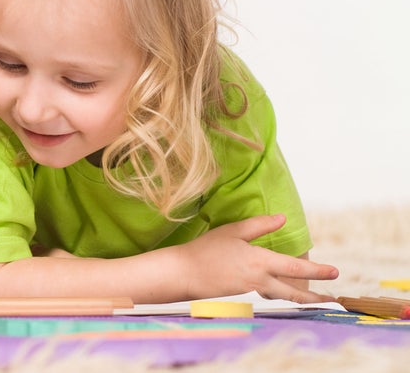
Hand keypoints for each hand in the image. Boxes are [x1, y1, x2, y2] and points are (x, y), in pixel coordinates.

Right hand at [176, 214, 337, 302]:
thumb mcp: (233, 231)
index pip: (295, 267)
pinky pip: (267, 296)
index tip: (335, 272)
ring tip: (315, 300)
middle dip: (316, 297)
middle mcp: (259, 280)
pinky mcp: (242, 297)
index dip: (317, 270)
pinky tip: (282, 294)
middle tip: (333, 299)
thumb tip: (282, 218)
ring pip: (283, 297)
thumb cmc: (206, 249)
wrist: (184, 273)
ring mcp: (251, 292)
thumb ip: (259, 225)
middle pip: (294, 292)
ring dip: (301, 299)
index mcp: (259, 261)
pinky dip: (280, 296)